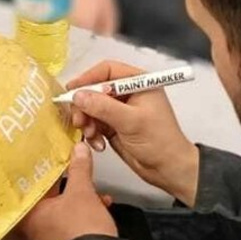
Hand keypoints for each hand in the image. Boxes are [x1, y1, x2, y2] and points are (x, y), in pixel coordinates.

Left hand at [18, 143, 116, 239]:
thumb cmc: (83, 229)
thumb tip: (78, 151)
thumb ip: (79, 168)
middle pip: (47, 195)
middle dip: (65, 182)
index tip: (48, 157)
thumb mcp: (82, 191)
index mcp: (30, 213)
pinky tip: (101, 203)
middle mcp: (35, 226)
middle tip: (71, 167)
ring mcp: (50, 235)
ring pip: (62, 207)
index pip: (31, 184)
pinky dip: (85, 209)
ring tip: (92, 188)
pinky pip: (72, 218)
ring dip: (79, 195)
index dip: (42, 169)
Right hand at [67, 60, 200, 205]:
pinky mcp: (113, 126)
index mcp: (138, 82)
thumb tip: (78, 95)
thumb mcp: (131, 121)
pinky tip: (98, 144)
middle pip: (95, 89)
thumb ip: (103, 107)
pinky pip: (94, 123)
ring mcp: (119, 110)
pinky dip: (92, 133)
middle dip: (85, 105)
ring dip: (87, 122)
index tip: (72, 90)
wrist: (168, 168)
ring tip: (91, 135)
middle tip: (79, 121)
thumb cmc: (159, 140)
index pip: (107, 71)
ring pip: (91, 107)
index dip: (88, 78)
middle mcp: (127, 93)